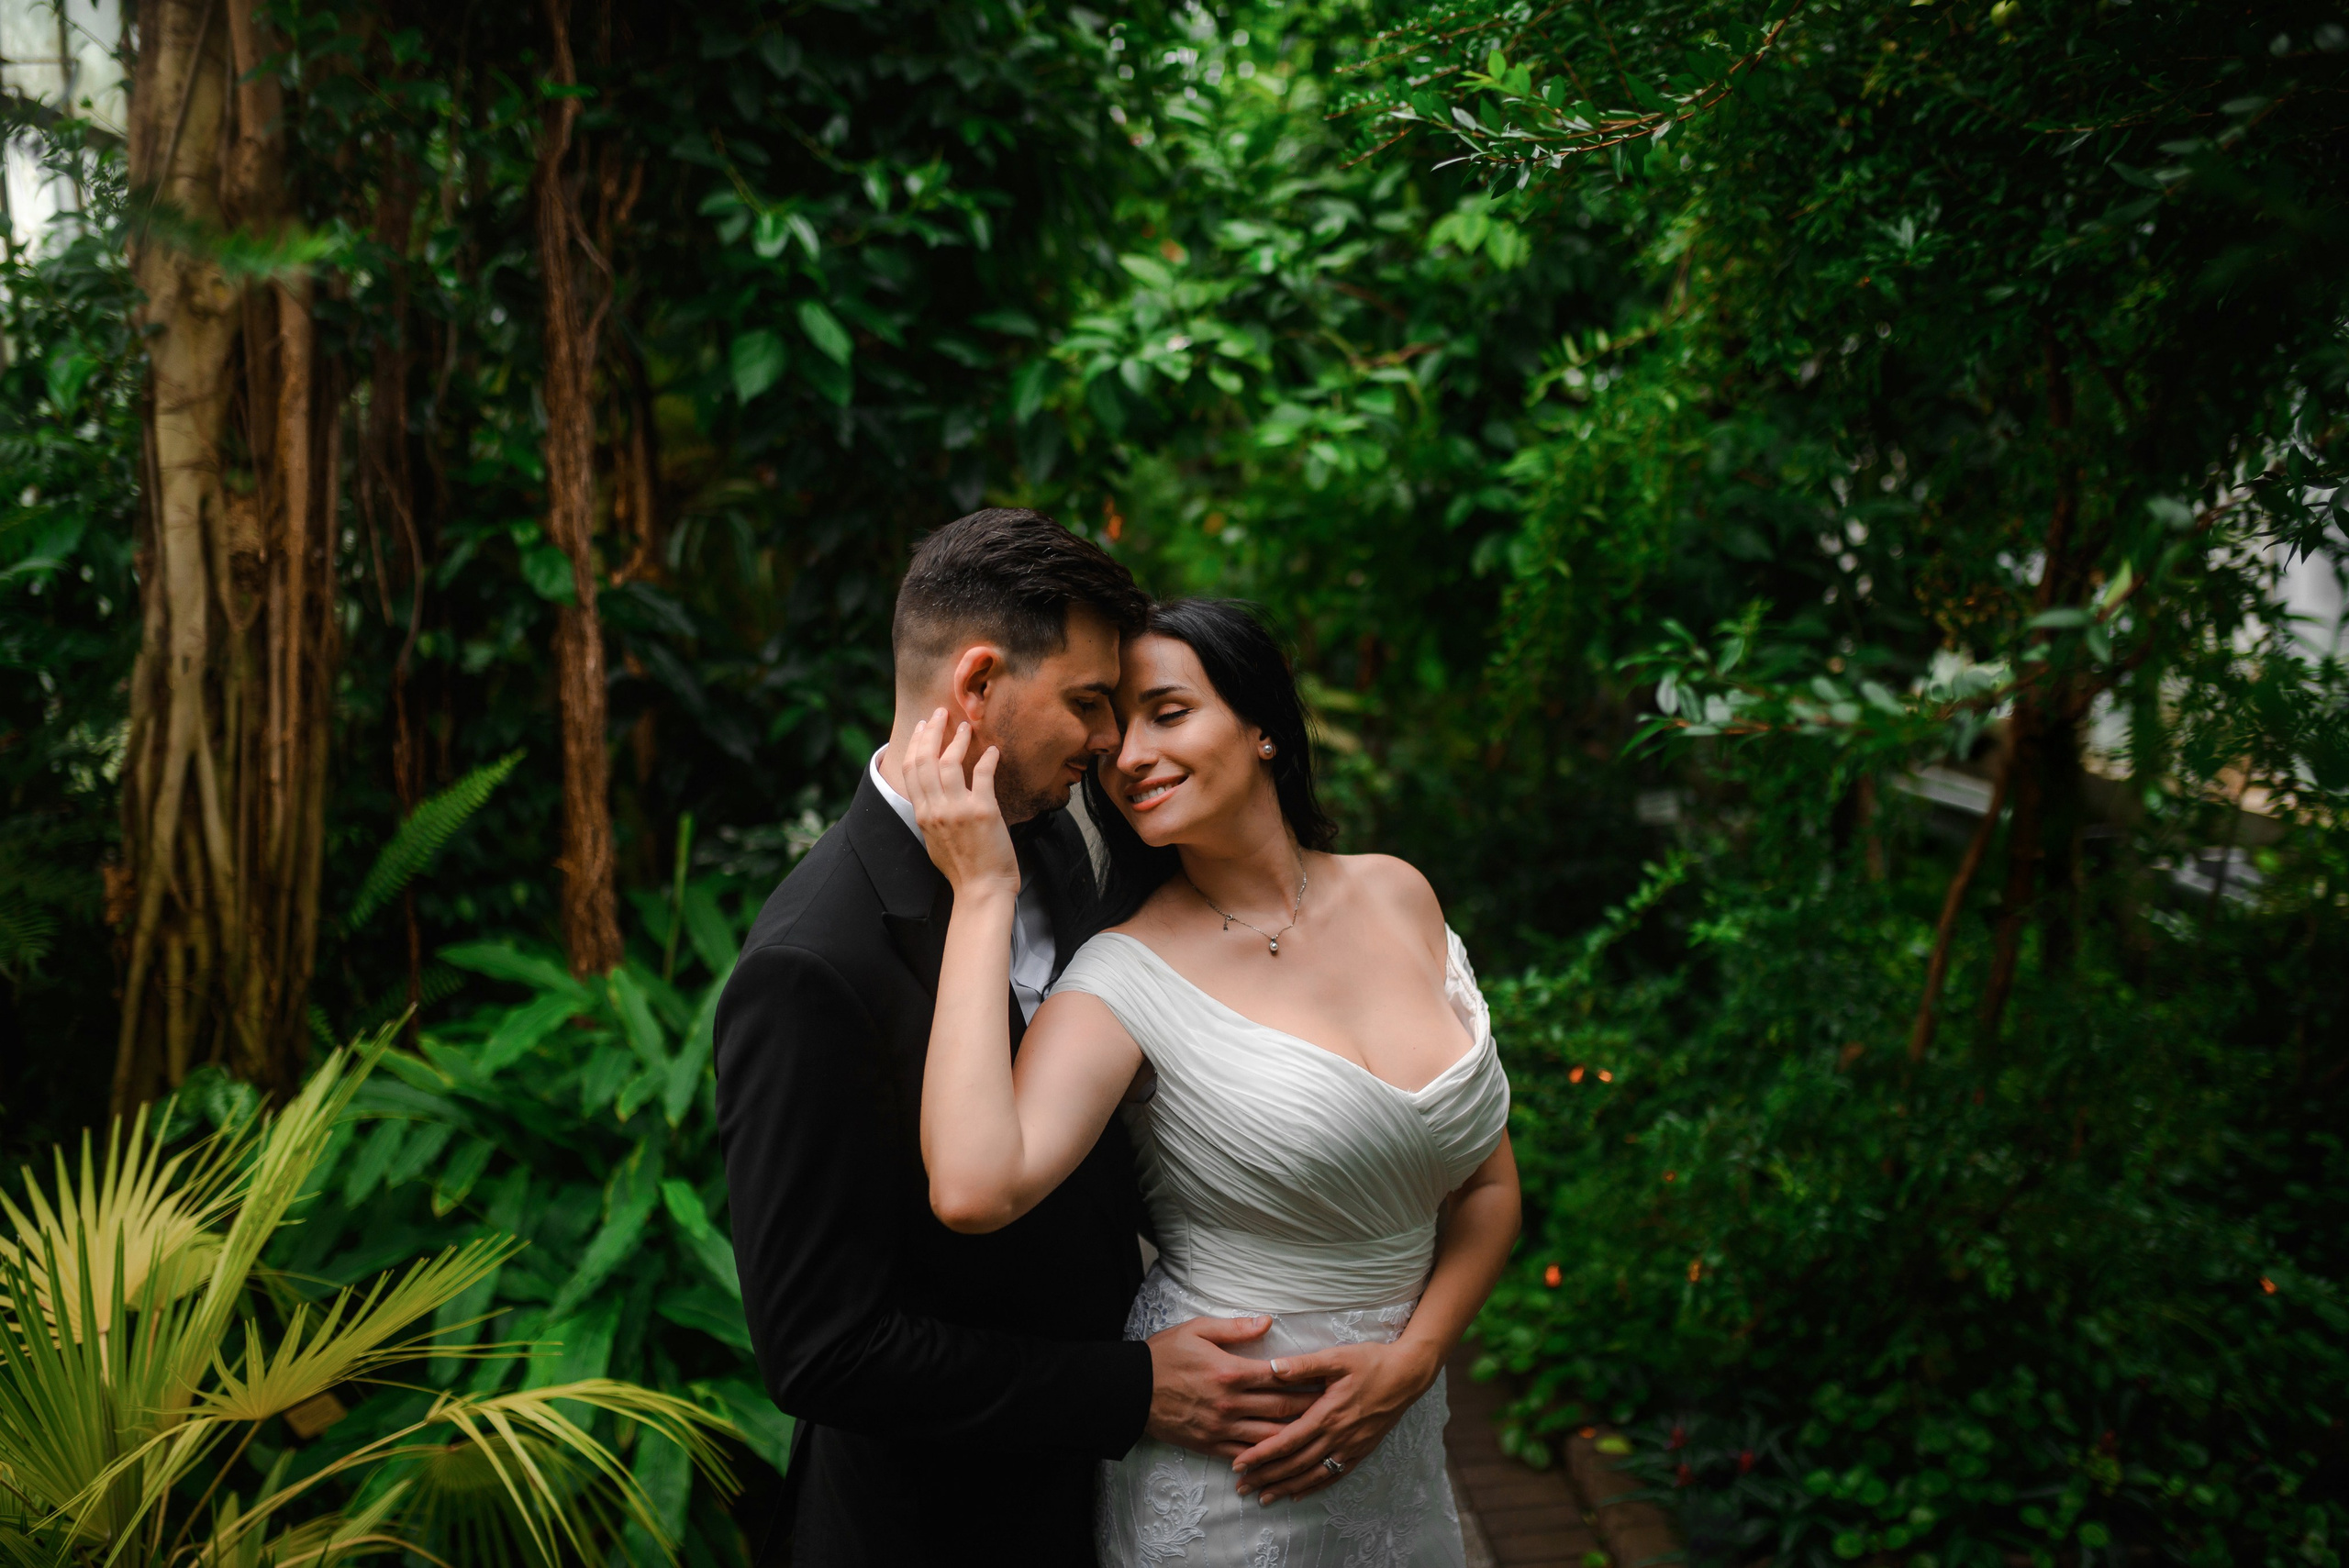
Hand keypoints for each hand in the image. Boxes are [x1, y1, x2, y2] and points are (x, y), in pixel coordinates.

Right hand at [899, 710, 1020, 900]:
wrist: (982, 889)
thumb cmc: (962, 869)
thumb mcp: (934, 841)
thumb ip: (931, 816)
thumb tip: (931, 797)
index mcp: (922, 815)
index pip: (911, 769)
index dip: (916, 743)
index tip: (922, 727)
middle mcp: (935, 809)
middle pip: (925, 759)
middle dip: (932, 731)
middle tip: (941, 713)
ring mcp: (958, 809)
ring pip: (949, 762)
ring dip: (958, 739)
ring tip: (967, 727)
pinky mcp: (983, 810)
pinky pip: (982, 774)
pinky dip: (987, 758)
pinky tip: (992, 750)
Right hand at [1144, 1315, 1317, 1458]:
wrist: (1131, 1390)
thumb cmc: (1164, 1355)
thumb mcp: (1197, 1330)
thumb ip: (1235, 1328)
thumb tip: (1268, 1323)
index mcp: (1231, 1371)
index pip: (1281, 1376)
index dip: (1308, 1377)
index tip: (1329, 1377)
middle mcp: (1231, 1403)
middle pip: (1282, 1408)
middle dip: (1312, 1407)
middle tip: (1336, 1406)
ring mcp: (1222, 1428)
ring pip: (1270, 1436)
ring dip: (1296, 1435)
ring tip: (1319, 1432)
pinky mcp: (1211, 1445)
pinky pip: (1246, 1455)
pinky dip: (1267, 1458)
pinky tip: (1284, 1457)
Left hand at [1230, 1338, 1440, 1502]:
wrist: (1408, 1375)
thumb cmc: (1371, 1362)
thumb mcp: (1337, 1357)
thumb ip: (1303, 1365)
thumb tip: (1272, 1368)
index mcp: (1327, 1413)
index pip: (1287, 1440)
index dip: (1261, 1454)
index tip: (1238, 1463)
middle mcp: (1337, 1436)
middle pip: (1296, 1464)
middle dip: (1266, 1477)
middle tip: (1241, 1487)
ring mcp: (1350, 1447)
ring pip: (1313, 1475)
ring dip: (1286, 1488)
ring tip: (1263, 1498)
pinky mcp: (1361, 1451)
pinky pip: (1334, 1475)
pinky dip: (1314, 1487)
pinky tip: (1298, 1494)